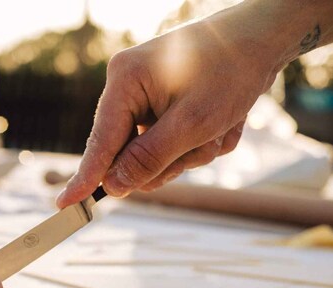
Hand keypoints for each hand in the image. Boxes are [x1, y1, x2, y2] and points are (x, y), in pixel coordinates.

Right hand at [57, 11, 279, 205]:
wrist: (266, 38)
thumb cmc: (231, 70)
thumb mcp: (193, 123)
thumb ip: (149, 158)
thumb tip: (114, 186)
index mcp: (125, 81)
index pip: (100, 141)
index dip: (86, 177)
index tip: (65, 205)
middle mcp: (129, 88)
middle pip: (129, 152)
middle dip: (169, 159)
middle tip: (201, 148)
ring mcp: (148, 96)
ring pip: (156, 153)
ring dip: (193, 151)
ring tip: (223, 125)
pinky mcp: (166, 104)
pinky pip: (174, 143)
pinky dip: (202, 141)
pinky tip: (226, 121)